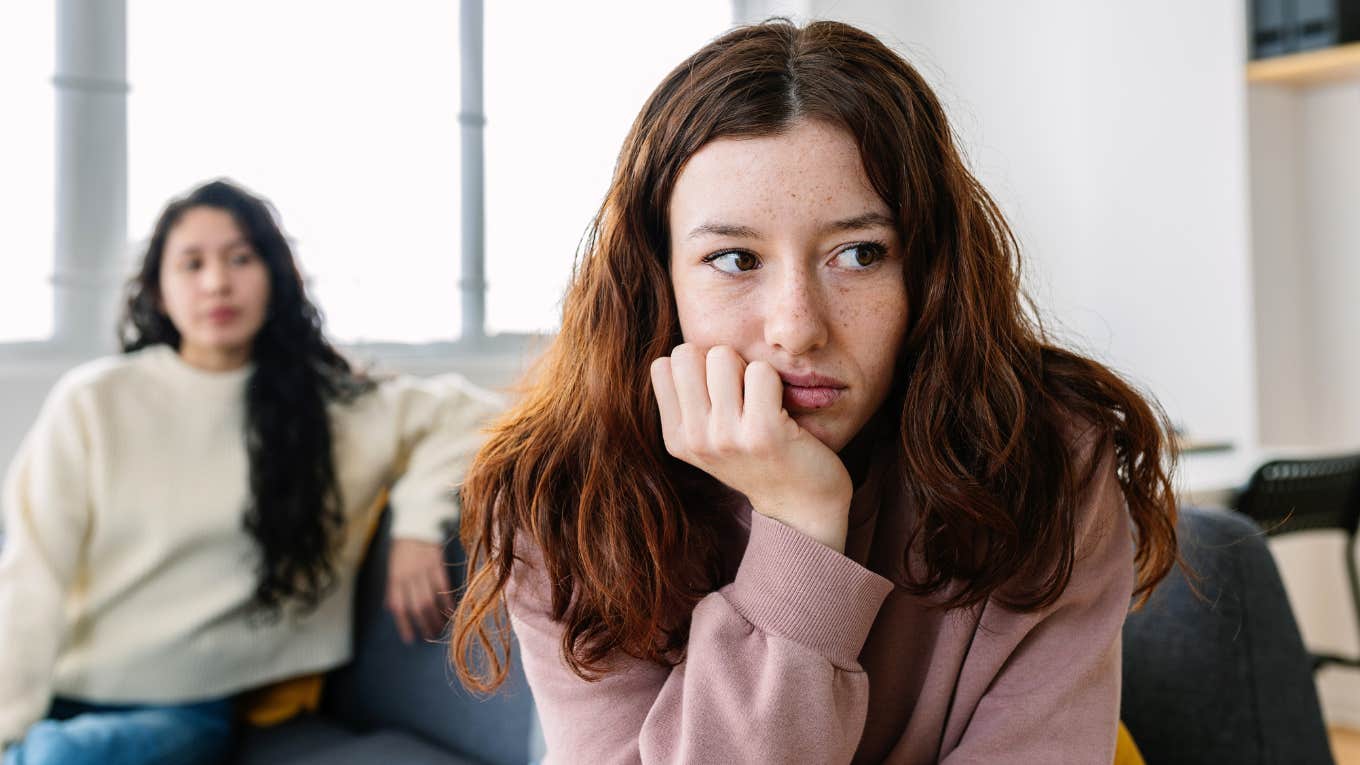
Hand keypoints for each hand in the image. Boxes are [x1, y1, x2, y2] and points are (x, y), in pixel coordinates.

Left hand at [385, 538, 453, 643]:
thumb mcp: (392, 566)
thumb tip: (390, 608)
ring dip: (436, 616)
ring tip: (440, 627)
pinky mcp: (438, 564)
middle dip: (424, 624)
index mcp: (395, 578)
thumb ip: (392, 587)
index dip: (404, 625)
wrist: (416, 524)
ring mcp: (424, 570)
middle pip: (416, 606)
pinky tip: (451, 610)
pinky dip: (447, 600)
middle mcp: (409, 576)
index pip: (398, 607)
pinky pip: (443, 586)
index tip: (410, 639)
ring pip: (430, 599)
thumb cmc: (403, 547)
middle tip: (430, 635)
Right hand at [650, 344, 852, 551]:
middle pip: (688, 353)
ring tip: (761, 399)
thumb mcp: (709, 438)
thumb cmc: (759, 458)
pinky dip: (775, 380)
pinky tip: (781, 408)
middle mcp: (695, 439)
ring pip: (722, 355)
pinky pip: (761, 371)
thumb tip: (682, 353)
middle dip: (719, 361)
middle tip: (742, 390)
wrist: (802, 505)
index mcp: (677, 438)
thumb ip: (689, 400)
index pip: (665, 365)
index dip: (697, 366)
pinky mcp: (763, 433)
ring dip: (747, 368)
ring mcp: (726, 438)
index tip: (720, 391)